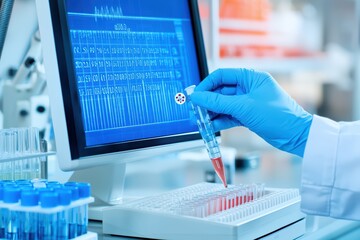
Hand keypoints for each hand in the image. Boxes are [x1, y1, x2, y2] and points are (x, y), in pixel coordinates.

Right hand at [190, 68, 312, 156]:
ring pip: (223, 104)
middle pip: (221, 91)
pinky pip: (229, 115)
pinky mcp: (247, 115)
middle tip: (196, 109)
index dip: (207, 84)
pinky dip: (220, 120)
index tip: (196, 95)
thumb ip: (218, 102)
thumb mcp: (244, 107)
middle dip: (208, 101)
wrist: (295, 135)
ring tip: (201, 120)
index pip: (222, 75)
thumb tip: (198, 96)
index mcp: (250, 77)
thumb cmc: (278, 116)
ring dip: (212, 112)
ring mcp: (247, 102)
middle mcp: (248, 88)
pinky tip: (211, 126)